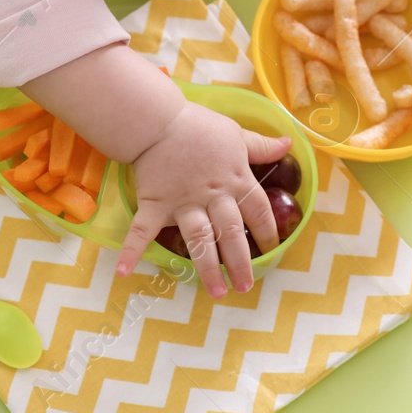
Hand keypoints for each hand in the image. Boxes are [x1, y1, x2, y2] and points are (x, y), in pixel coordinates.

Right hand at [117, 101, 291, 295]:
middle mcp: (212, 197)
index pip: (259, 211)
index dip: (268, 232)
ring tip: (216, 292)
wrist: (158, 120)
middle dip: (240, 262)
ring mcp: (183, 203)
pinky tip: (123, 271)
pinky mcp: (155, 204)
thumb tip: (288, 144)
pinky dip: (132, 250)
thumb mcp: (236, 134)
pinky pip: (142, 231)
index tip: (272, 249)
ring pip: (199, 240)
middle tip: (245, 287)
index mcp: (235, 180)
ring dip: (208, 268)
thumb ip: (261, 146)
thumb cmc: (199, 126)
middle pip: (231, 234)